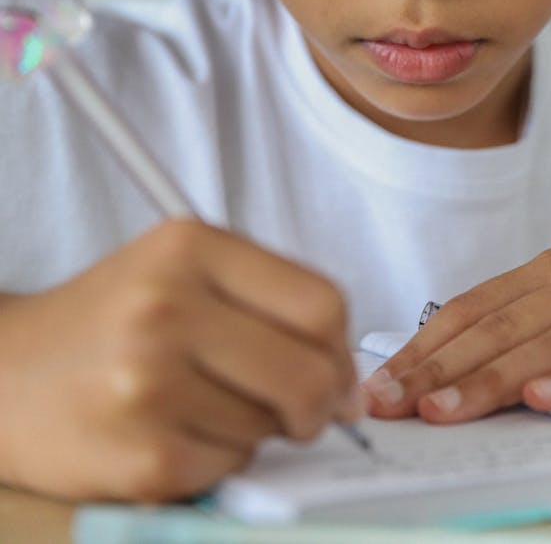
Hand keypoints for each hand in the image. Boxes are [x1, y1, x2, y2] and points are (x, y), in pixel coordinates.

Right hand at [0, 220, 359, 500]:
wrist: (7, 374)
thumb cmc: (108, 320)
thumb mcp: (182, 270)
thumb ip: (269, 301)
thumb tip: (352, 379)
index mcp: (188, 246)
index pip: (320, 302)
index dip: (341, 347)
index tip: (335, 367)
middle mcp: (166, 307)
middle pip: (310, 372)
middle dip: (318, 402)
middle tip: (296, 408)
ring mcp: (150, 385)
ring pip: (270, 426)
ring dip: (253, 426)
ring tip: (198, 402)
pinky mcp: (143, 460)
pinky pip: (230, 468)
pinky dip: (216, 459)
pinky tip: (173, 431)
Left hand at [362, 249, 550, 423]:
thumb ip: (523, 332)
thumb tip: (441, 374)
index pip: (472, 309)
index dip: (422, 347)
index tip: (380, 384)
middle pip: (499, 328)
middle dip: (437, 369)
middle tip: (390, 404)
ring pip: (549, 347)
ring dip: (490, 380)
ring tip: (442, 409)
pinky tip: (542, 401)